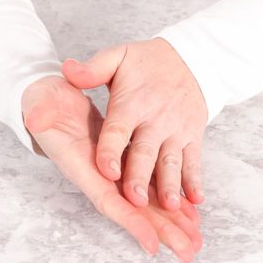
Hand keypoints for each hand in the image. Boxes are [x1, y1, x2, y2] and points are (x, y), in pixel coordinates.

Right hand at [22, 75, 202, 262]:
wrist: (48, 98)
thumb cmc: (41, 103)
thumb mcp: (37, 103)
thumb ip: (38, 114)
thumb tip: (36, 119)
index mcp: (79, 164)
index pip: (106, 199)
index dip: (130, 221)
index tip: (153, 243)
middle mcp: (98, 174)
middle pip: (133, 209)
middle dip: (161, 230)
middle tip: (188, 251)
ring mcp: (112, 169)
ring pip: (145, 200)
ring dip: (170, 220)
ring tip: (195, 238)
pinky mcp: (123, 160)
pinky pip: (149, 184)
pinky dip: (169, 198)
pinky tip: (188, 211)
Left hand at [61, 38, 207, 210]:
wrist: (191, 57)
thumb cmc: (148, 61)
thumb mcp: (118, 56)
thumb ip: (93, 69)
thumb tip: (67, 70)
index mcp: (133, 102)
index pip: (119, 129)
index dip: (111, 150)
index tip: (106, 170)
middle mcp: (156, 119)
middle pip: (145, 152)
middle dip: (140, 176)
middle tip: (134, 199)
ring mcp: (177, 130)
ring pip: (171, 161)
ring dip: (170, 185)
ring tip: (167, 206)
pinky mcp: (193, 136)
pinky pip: (194, 161)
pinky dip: (195, 181)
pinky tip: (195, 200)